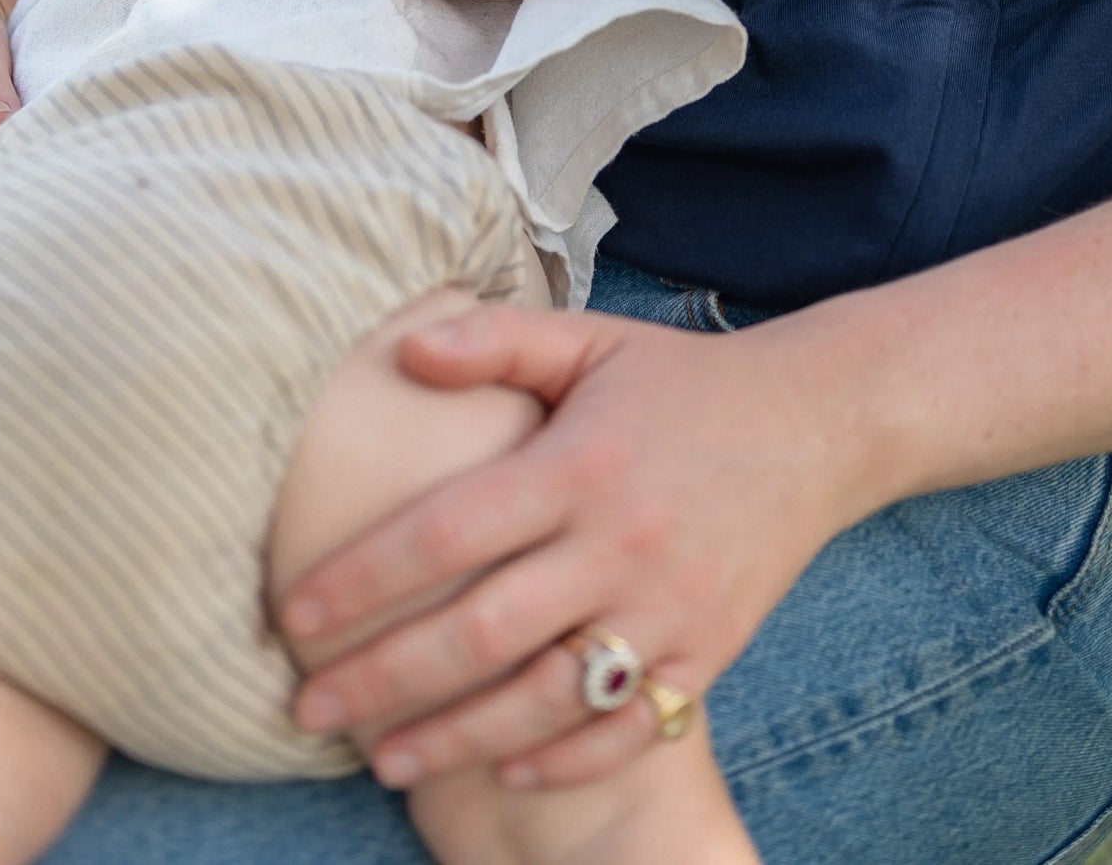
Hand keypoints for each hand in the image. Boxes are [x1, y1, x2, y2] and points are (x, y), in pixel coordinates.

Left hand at [280, 303, 859, 792]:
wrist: (818, 424)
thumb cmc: (682, 382)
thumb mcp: (591, 340)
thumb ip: (496, 339)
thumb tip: (405, 351)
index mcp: (579, 462)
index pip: (450, 530)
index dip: (365, 577)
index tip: (294, 615)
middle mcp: (620, 541)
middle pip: (482, 629)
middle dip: (385, 679)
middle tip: (307, 710)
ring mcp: (668, 607)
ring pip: (547, 696)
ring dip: (457, 737)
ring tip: (382, 762)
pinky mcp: (710, 654)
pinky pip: (630, 728)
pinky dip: (564, 759)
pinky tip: (501, 771)